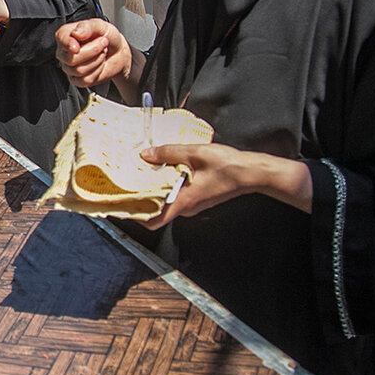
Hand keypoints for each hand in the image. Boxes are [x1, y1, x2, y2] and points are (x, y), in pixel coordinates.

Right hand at [55, 18, 133, 87]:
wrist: (117, 51)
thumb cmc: (106, 36)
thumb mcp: (101, 25)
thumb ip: (87, 26)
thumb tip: (76, 33)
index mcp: (66, 35)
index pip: (61, 39)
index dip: (68, 43)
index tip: (76, 47)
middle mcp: (64, 52)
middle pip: (71, 59)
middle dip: (93, 51)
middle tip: (102, 42)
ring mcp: (69, 67)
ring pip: (79, 70)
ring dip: (97, 60)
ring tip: (101, 53)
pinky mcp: (77, 79)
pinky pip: (85, 80)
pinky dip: (97, 71)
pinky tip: (99, 64)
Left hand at [137, 143, 312, 228]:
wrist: (251, 172)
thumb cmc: (227, 166)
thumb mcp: (194, 153)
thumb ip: (168, 153)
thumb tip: (146, 154)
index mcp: (183, 201)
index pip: (153, 221)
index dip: (136, 216)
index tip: (123, 204)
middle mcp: (187, 207)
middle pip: (157, 209)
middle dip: (142, 197)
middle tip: (129, 182)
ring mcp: (194, 204)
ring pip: (167, 201)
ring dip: (155, 189)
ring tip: (144, 172)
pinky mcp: (199, 198)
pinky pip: (178, 195)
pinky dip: (168, 186)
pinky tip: (164, 170)